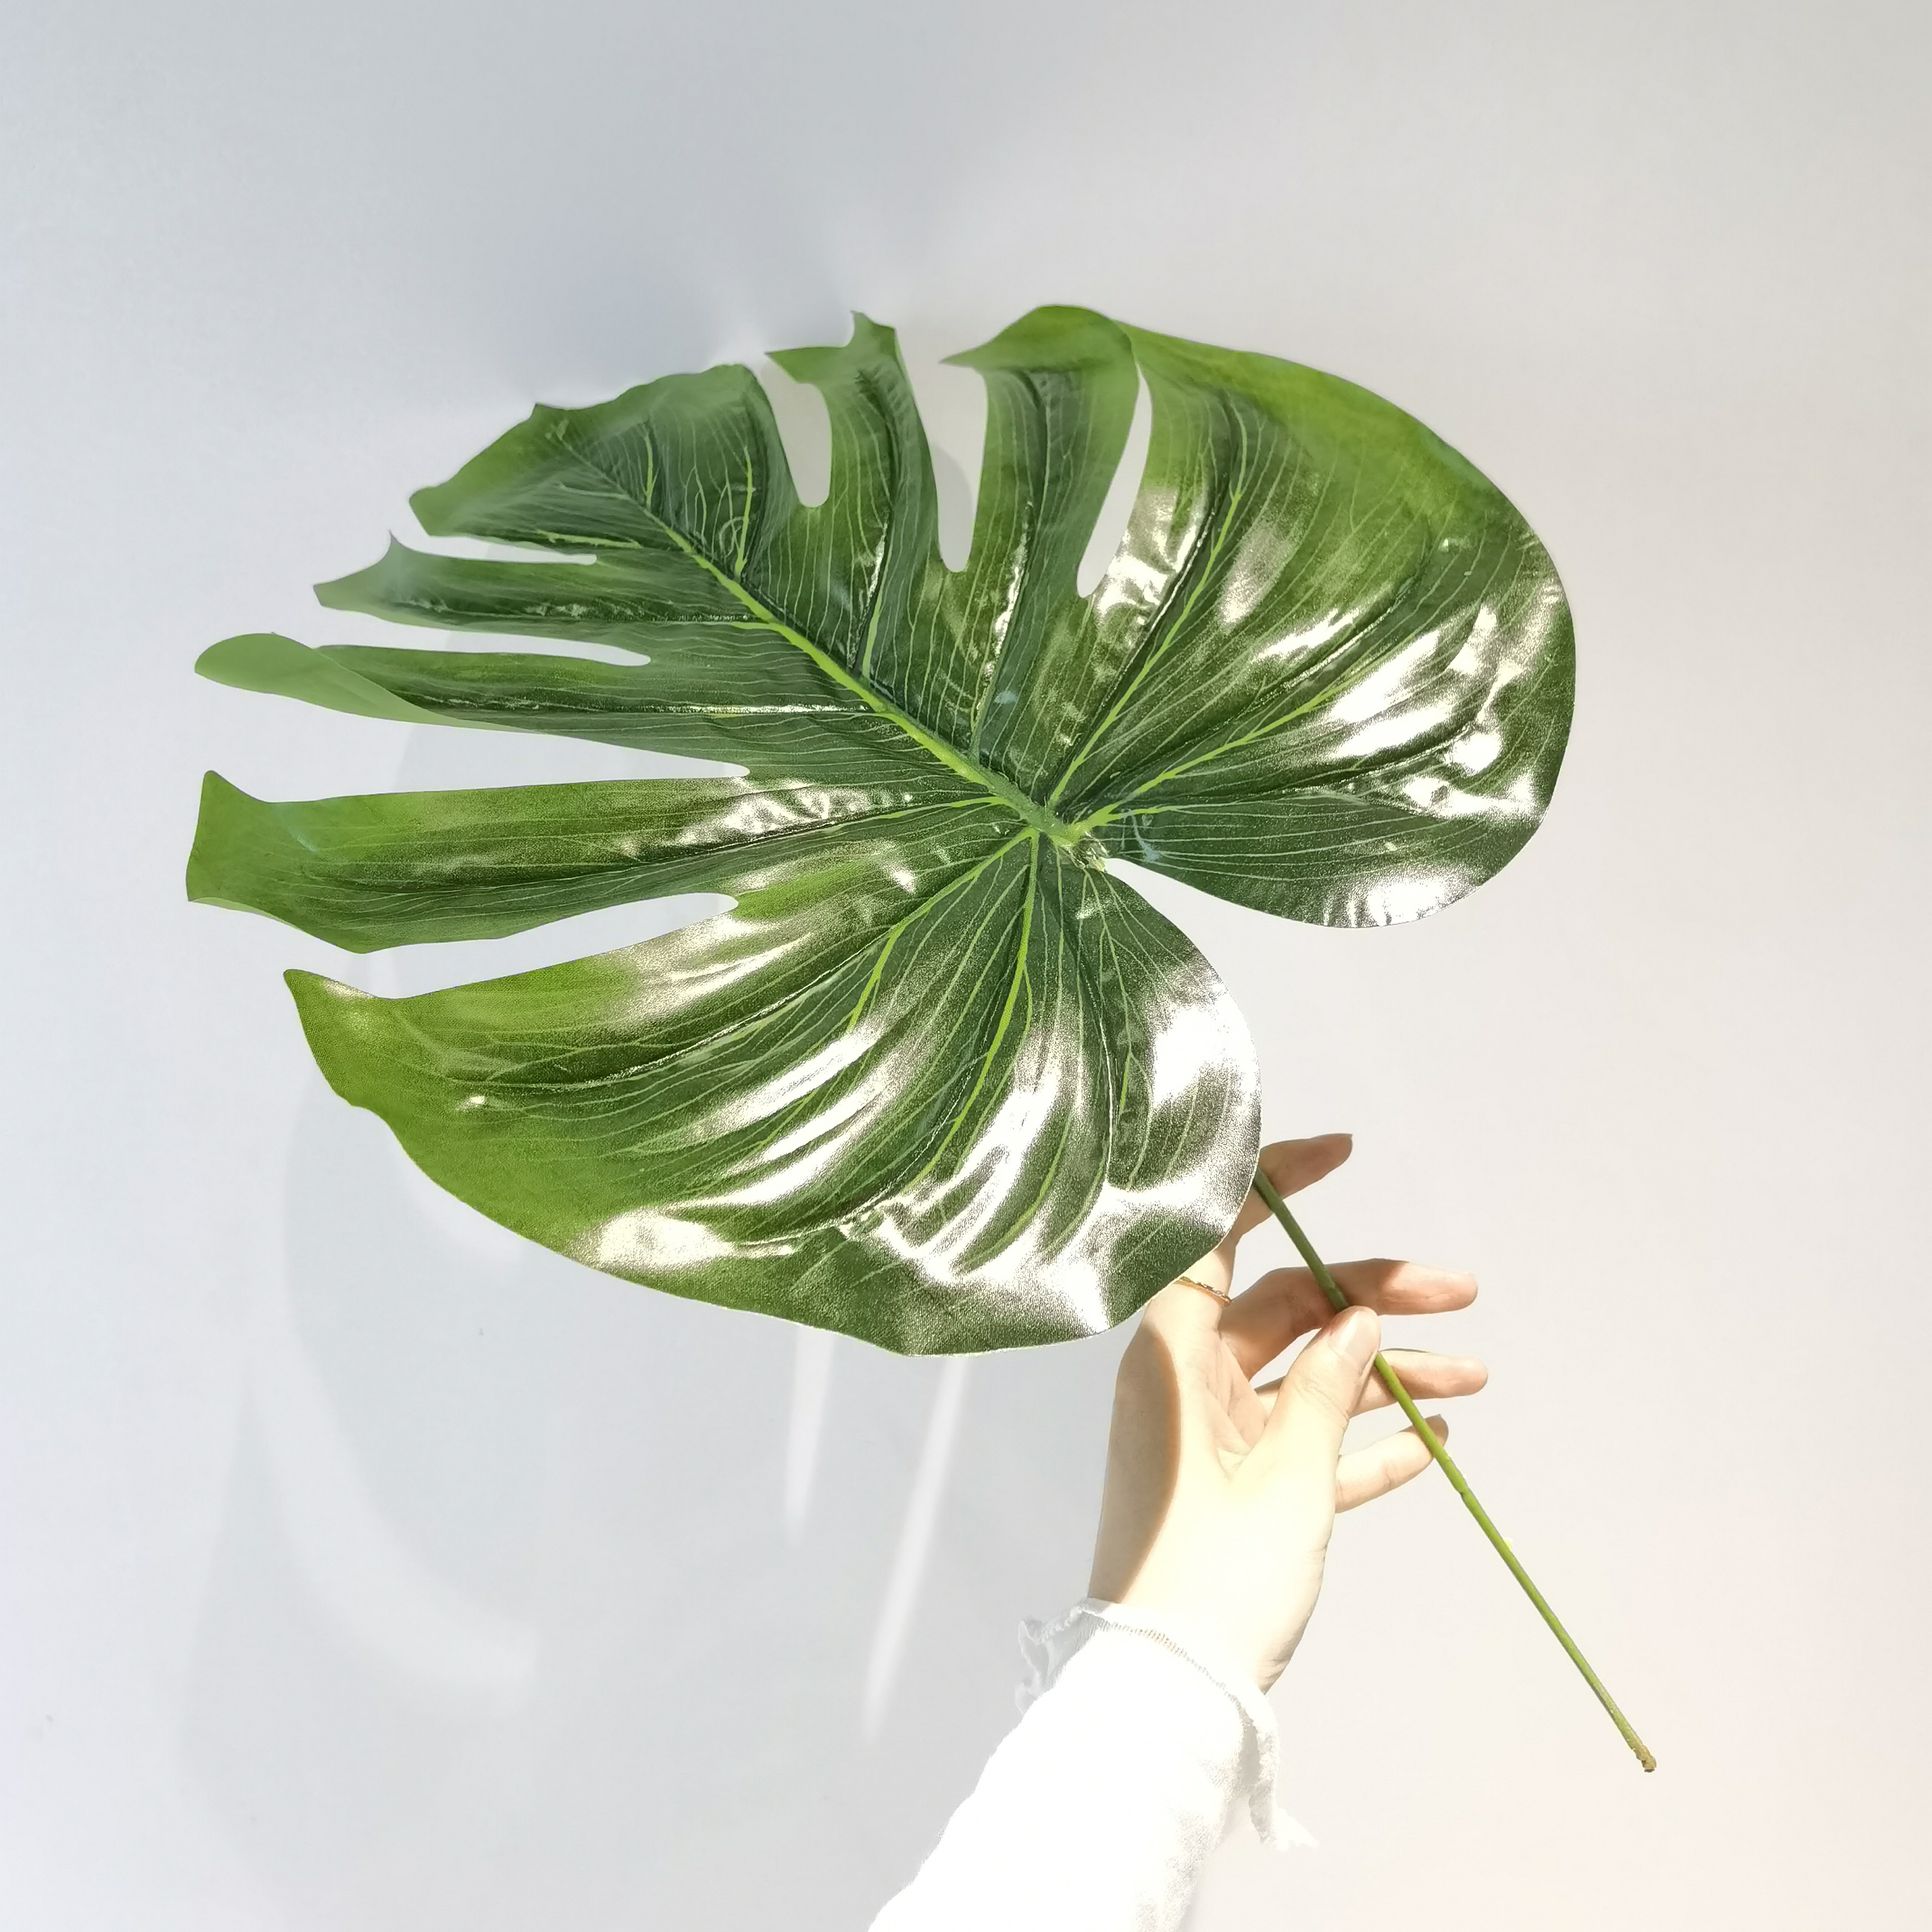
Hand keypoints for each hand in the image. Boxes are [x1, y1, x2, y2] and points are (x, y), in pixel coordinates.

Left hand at [1088, 1134, 1486, 1691]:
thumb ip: (1326, 1389)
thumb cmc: (1211, 1578)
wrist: (1168, 1694)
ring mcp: (1213, 1437)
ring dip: (1388, 1377)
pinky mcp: (1237, 1492)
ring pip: (1308, 1378)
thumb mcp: (1287, 1477)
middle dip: (1375, 1299)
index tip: (1341, 1156)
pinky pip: (1306, 1445)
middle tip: (1463, 1294)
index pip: (1216, 1239)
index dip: (1273, 1187)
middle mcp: (1187, 1382)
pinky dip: (1362, 1443)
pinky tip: (1431, 1446)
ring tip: (1475, 1382)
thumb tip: (1359, 1320)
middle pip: (1285, 1310)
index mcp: (1173, 1356)